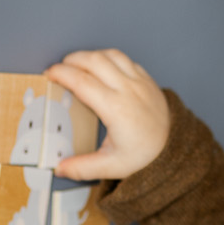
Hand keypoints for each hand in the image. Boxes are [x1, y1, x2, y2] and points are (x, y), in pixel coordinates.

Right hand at [45, 49, 169, 180]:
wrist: (174, 149)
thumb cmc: (145, 155)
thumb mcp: (112, 166)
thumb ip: (83, 167)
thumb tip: (59, 168)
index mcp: (116, 109)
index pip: (82, 82)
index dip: (62, 74)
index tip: (49, 74)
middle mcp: (128, 90)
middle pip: (94, 61)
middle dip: (71, 60)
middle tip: (59, 68)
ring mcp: (139, 82)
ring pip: (110, 55)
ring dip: (90, 55)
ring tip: (76, 64)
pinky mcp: (147, 79)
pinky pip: (124, 59)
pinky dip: (107, 58)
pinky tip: (100, 67)